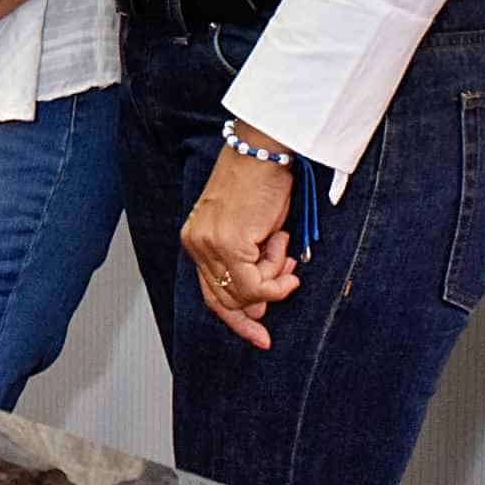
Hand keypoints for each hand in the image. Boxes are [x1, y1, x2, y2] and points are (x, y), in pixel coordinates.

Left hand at [180, 139, 302, 349]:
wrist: (262, 150)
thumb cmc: (260, 181)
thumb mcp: (251, 229)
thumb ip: (248, 264)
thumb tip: (258, 303)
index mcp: (197, 240)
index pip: (211, 294)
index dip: (237, 318)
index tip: (260, 335)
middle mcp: (197, 245)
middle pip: (227, 300)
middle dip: (262, 298)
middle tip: (286, 277)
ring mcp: (209, 245)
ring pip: (245, 294)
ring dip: (274, 276)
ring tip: (282, 245)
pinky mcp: (228, 243)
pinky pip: (257, 283)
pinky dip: (277, 274)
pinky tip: (283, 243)